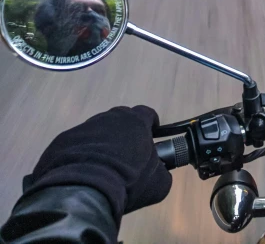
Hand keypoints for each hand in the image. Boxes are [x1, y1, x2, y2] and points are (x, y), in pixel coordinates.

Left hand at [23, 106, 171, 223]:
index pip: (147, 113)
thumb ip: (162, 171)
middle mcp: (110, 118)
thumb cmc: (127, 181)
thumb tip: (160, 172)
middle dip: (125, 130)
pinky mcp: (62, 140)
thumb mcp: (158, 183)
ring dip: (102, 142)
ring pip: (97, 129)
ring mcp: (84, 127)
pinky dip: (81, 153)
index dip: (150, 124)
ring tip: (102, 164)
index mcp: (136, 122)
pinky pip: (76, 144)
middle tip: (127, 152)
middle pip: (121, 118)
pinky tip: (83, 171)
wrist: (82, 190)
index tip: (151, 135)